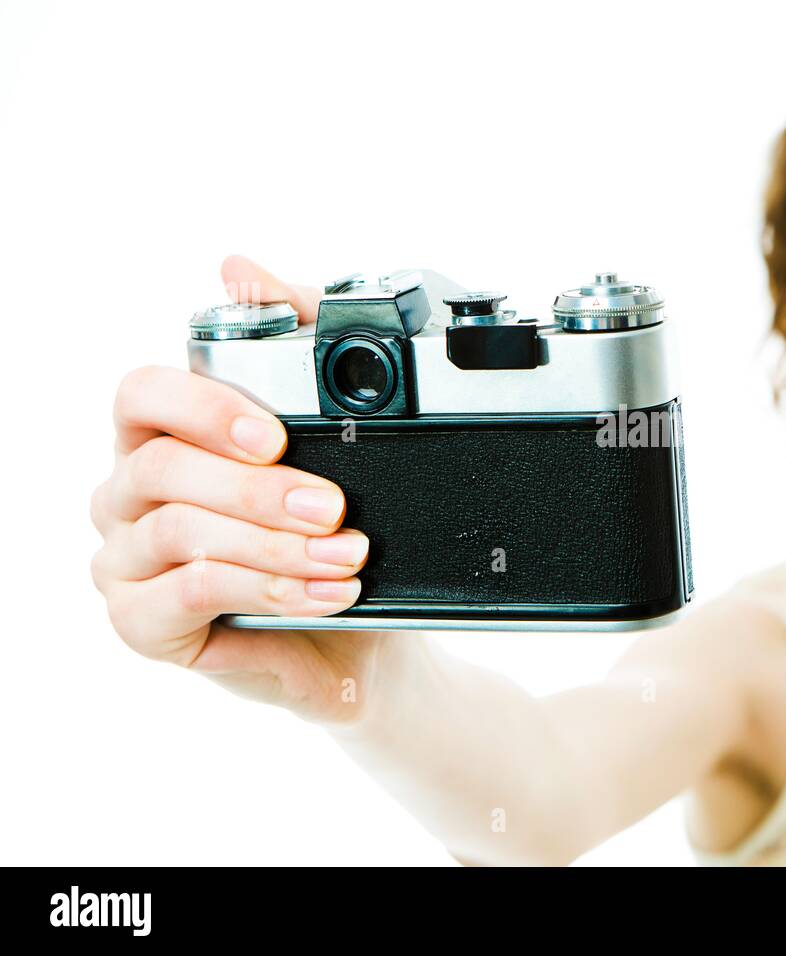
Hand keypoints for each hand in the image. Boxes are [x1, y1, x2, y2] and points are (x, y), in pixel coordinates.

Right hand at [90, 255, 398, 725]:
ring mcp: (125, 561)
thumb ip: (289, 345)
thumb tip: (236, 267)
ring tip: (348, 557)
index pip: (141, 394)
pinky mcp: (141, 624)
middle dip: (261, 489)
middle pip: (162, 470)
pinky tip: (325, 594)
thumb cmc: (330, 533)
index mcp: (161, 438)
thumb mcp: (331, 440)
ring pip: (180, 533)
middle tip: (336, 508)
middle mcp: (128, 495)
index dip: (203, 407)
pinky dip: (268, 588)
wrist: (357, 633)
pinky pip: (190, 594)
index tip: (276, 434)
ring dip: (275, 544)